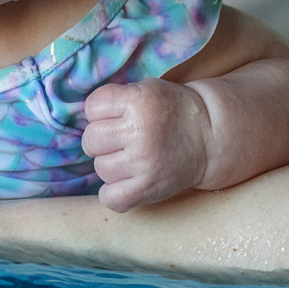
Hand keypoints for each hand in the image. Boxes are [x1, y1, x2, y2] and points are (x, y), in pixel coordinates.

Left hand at [81, 78, 213, 212]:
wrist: (209, 136)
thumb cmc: (171, 110)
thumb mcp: (146, 89)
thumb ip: (116, 99)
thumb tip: (80, 119)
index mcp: (138, 101)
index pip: (93, 107)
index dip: (101, 112)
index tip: (117, 116)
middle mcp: (140, 131)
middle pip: (91, 139)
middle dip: (103, 139)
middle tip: (123, 139)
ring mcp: (143, 162)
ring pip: (100, 167)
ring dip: (110, 164)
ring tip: (130, 158)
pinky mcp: (148, 189)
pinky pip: (111, 198)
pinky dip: (112, 193)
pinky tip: (124, 182)